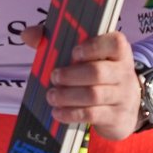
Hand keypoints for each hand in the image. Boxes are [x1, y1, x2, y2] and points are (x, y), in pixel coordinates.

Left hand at [21, 25, 140, 140]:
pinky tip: (58, 112)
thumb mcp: (84, 56)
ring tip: (51, 96)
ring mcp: (123, 96)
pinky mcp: (117, 117)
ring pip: (94, 95)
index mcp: (117, 51)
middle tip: (53, 77)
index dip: (93, 47)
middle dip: (71, 75)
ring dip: (67, 96)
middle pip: (98, 72)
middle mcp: (124, 72)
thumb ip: (54, 40)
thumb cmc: (96, 73)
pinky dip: (71, 113)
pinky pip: (92, 114)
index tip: (74, 52)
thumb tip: (28, 35)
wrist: (123, 107)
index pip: (115, 43)